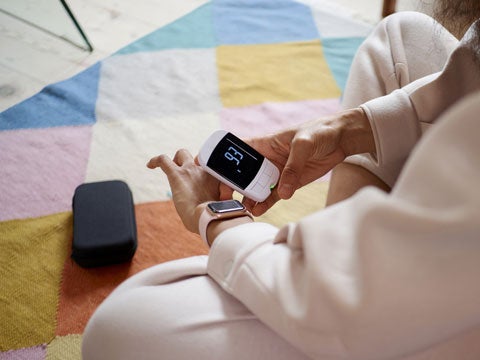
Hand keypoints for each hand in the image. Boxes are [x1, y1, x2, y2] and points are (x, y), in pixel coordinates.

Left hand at [147, 149, 226, 232]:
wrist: (212, 216)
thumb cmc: (218, 215)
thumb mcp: (224, 204)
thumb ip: (221, 198)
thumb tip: (223, 198)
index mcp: (216, 176)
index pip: (209, 166)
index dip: (204, 172)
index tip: (202, 183)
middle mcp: (204, 170)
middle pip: (197, 157)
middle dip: (191, 163)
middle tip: (186, 176)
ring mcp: (190, 170)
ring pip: (181, 154)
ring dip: (176, 161)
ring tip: (171, 171)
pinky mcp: (177, 174)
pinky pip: (163, 160)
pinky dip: (156, 160)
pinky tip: (150, 165)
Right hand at [228, 108, 373, 214]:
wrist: (342, 140)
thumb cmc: (320, 132)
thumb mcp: (305, 144)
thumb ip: (292, 167)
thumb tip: (282, 191)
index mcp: (265, 144)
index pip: (238, 152)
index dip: (223, 160)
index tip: (212, 171)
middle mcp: (267, 159)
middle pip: (244, 174)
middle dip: (232, 185)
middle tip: (225, 197)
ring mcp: (277, 172)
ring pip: (256, 187)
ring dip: (248, 198)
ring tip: (242, 209)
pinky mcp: (289, 183)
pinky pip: (273, 196)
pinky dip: (265, 204)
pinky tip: (258, 210)